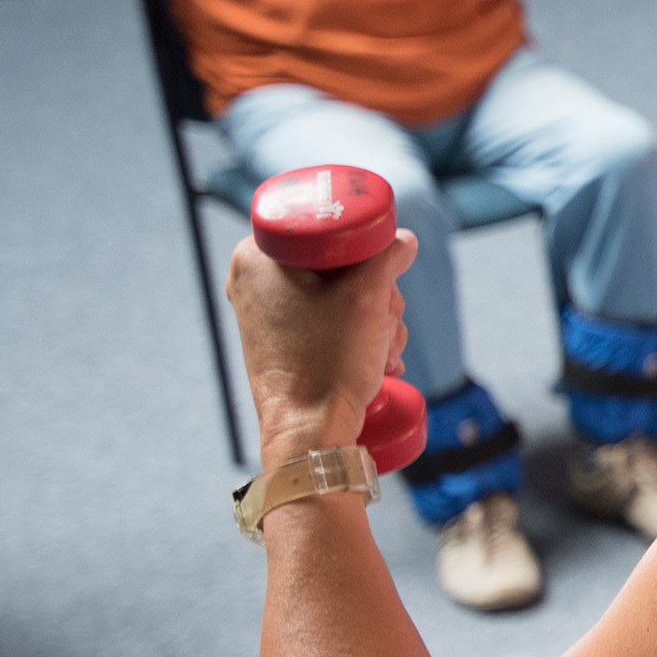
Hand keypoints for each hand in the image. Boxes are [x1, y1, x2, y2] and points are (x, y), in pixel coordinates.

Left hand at [228, 230, 416, 462]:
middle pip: (339, 262)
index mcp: (256, 257)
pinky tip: (375, 358)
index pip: (328, 226)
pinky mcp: (282, 338)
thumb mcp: (367, 296)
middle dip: (376, 293)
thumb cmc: (328, 360)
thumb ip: (388, 256)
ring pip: (342, 292)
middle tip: (382, 320)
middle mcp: (253, 280)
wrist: (310, 430)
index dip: (366, 249)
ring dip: (375, 318)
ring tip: (381, 349)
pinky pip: (330, 318)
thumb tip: (403, 240)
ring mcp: (266, 312)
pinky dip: (358, 334)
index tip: (379, 280)